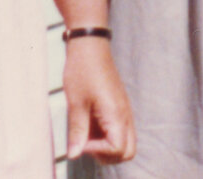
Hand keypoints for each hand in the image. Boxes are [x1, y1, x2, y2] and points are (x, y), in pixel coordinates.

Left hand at [63, 35, 134, 163]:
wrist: (90, 46)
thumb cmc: (82, 71)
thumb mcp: (76, 103)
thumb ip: (78, 132)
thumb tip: (75, 155)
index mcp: (117, 114)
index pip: (118, 149)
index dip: (98, 152)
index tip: (81, 141)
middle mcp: (125, 115)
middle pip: (128, 152)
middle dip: (107, 155)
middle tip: (87, 143)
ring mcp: (124, 111)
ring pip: (126, 143)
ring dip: (107, 147)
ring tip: (88, 134)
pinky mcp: (119, 107)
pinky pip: (120, 131)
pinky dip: (107, 136)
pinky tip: (91, 125)